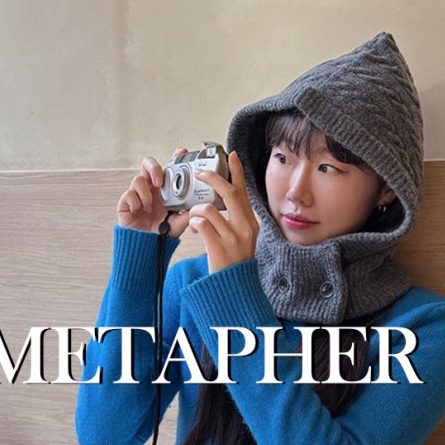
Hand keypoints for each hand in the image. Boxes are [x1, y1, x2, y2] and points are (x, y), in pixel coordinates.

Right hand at [117, 150, 189, 237]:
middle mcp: (151, 189)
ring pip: (138, 179)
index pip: (169, 169)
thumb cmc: (160, 235)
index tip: (181, 152)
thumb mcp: (178, 224)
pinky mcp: (125, 202)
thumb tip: (197, 208)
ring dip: (146, 193)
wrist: (145, 248)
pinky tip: (139, 211)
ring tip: (150, 208)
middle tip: (159, 181)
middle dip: (154, 168)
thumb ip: (186, 215)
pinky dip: (136, 203)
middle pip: (148, 164)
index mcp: (164, 190)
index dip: (174, 158)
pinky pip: (129, 194)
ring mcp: (137, 194)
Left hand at [187, 151, 259, 272]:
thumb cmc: (234, 264)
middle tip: (200, 173)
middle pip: (228, 193)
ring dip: (196, 210)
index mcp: (250, 223)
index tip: (231, 155)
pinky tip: (194, 229)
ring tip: (195, 219)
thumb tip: (220, 201)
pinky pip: (201, 223)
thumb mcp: (242, 239)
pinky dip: (193, 222)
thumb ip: (235, 220)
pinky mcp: (219, 247)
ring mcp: (233, 238)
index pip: (243, 191)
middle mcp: (245, 228)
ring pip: (209, 208)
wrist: (234, 289)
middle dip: (212, 178)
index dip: (237, 172)